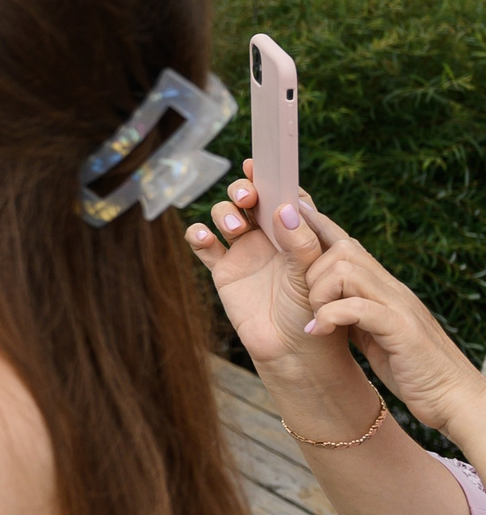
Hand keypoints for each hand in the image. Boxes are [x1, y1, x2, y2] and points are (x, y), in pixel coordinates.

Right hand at [186, 159, 334, 377]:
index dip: (270, 176)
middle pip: (247, 198)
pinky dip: (198, 235)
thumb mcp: (314, 273)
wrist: (295, 350)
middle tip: (248, 197)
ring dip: (224, 213)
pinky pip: (203, 245)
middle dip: (242, 190)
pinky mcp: (222, 270)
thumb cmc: (314, 311)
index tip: (259, 164)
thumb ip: (301, 241)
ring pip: (224, 215)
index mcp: (293, 230)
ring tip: (234, 230)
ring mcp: (243, 251)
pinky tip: (204, 238)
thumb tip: (284, 207)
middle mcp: (267, 235)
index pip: (280, 193)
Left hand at [294, 201, 485, 452]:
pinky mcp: (400, 329)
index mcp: (383, 289)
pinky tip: (315, 332)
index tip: (290, 215)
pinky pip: (357, 307)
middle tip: (306, 303)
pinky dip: (329, 316)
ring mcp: (398, 306)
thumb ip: (353, 312)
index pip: (348, 245)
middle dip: (311, 269)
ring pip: (346, 269)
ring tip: (314, 319)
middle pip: (343, 249)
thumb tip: (325, 300)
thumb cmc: (413, 368)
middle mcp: (391, 290)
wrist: (453, 398)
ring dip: (319, 293)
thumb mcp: (375, 333)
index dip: (317, 227)